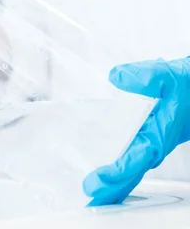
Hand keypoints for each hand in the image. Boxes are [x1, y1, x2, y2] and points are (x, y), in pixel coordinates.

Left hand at [83, 58, 189, 205]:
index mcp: (157, 135)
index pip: (133, 161)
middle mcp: (154, 145)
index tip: (96, 181)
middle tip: (89, 194)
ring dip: (113, 183)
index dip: (114, 174)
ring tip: (93, 192)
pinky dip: (119, 172)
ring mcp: (151, 145)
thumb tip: (117, 77)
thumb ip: (142, 77)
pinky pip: (132, 162)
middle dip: (109, 188)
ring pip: (130, 171)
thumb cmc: (185, 85)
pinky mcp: (149, 141)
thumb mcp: (164, 76)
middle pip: (129, 174)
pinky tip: (106, 175)